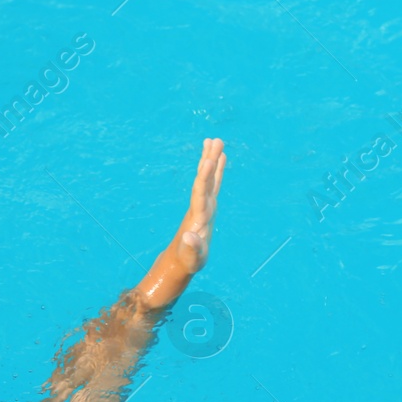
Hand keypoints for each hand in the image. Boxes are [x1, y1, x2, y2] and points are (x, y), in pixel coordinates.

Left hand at [174, 137, 225, 274]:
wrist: (181, 260)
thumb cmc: (188, 261)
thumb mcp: (192, 259)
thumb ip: (192, 248)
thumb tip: (189, 237)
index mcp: (197, 217)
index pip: (200, 193)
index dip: (204, 177)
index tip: (208, 160)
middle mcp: (199, 207)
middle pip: (204, 180)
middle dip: (209, 161)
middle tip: (214, 140)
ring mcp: (203, 205)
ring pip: (208, 179)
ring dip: (211, 160)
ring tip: (215, 140)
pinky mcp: (208, 206)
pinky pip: (213, 184)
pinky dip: (216, 171)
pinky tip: (220, 157)